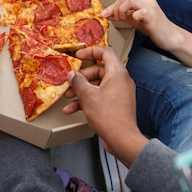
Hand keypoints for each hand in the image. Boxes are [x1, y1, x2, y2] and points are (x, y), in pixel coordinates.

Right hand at [63, 46, 148, 167]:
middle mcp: (121, 80)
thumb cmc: (108, 116)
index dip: (91, 51)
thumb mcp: (88, 96)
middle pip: (99, 70)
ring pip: (98, 85)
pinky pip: (100, 96)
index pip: (105, 52)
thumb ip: (78, 82)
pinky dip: (87, 101)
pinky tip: (73, 110)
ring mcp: (120, 93)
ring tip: (68, 98)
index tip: (78, 56)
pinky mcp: (117, 104)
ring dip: (82, 90)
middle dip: (81, 77)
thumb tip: (72, 75)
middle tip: (70, 83)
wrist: (122, 139)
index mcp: (117, 73)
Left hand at [101, 0, 178, 48]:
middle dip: (115, 9)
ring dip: (121, 11)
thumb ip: (122, 15)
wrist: (169, 36)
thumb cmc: (152, 27)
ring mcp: (151, 5)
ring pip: (129, 1)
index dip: (112, 6)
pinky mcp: (152, 15)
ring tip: (122, 20)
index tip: (104, 14)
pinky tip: (135, 21)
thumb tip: (106, 13)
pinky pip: (138, 12)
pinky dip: (133, 16)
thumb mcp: (134, 19)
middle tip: (115, 19)